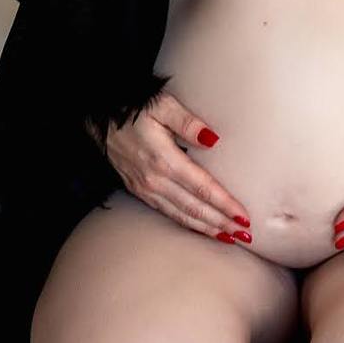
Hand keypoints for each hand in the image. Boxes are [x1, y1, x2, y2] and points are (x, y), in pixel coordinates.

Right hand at [95, 90, 252, 244]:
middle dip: (221, 223)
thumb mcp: (161, 104)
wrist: (98, 117)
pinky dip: (186, 223)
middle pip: (194, 208)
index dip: (225, 204)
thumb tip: (213, 139)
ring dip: (206, 228)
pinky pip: (167, 213)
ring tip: (228, 237)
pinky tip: (199, 227)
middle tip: (245, 235)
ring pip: (181, 215)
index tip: (244, 216)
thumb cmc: (133, 107)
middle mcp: (155, 180)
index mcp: (164, 160)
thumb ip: (188, 122)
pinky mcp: (138, 190)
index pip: (202, 189)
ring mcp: (145, 188)